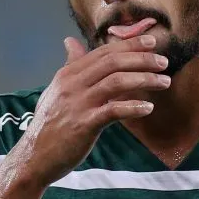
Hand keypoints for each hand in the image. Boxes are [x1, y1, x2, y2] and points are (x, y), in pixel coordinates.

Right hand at [14, 34, 170, 186]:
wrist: (34, 157)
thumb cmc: (49, 125)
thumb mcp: (57, 90)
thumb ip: (70, 66)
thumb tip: (70, 41)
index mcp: (68, 74)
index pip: (103, 52)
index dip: (130, 45)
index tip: (152, 42)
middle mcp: (73, 84)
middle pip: (113, 62)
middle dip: (142, 58)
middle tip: (164, 61)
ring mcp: (79, 104)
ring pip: (117, 82)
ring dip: (144, 80)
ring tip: (164, 82)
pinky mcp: (85, 125)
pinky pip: (113, 110)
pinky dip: (133, 107)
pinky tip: (148, 107)